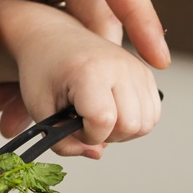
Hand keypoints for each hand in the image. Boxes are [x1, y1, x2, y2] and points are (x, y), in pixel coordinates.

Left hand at [0, 0, 168, 133]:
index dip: (138, 14)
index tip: (157, 58)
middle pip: (90, 6)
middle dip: (86, 58)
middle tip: (75, 110)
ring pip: (61, 20)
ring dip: (53, 62)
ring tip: (26, 107)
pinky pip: (34, 21)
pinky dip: (27, 53)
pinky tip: (6, 87)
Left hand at [0, 0, 161, 157]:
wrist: (52, 38)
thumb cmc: (42, 70)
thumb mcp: (39, 109)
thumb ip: (62, 141)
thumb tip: (96, 154)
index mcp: (89, 70)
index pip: (103, 120)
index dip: (87, 135)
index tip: (69, 124)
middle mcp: (120, 66)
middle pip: (131, 126)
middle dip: (105, 136)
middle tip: (81, 121)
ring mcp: (137, 68)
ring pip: (146, 124)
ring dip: (122, 132)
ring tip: (96, 117)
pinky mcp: (146, 73)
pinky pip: (152, 114)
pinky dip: (134, 122)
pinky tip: (111, 112)